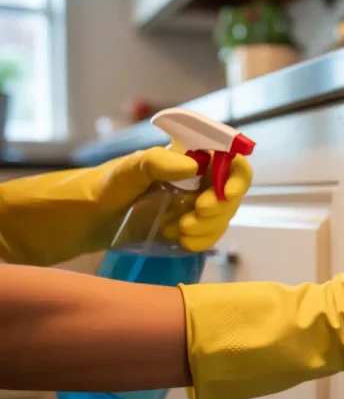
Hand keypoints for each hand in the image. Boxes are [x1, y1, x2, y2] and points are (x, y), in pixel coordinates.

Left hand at [0, 148, 251, 265]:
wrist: (54, 229)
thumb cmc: (80, 196)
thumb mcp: (115, 177)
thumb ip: (153, 165)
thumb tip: (196, 165)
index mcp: (176, 158)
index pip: (226, 157)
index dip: (236, 174)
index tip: (223, 192)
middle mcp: (184, 179)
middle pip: (228, 190)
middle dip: (220, 206)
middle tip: (193, 215)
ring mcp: (179, 205)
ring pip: (219, 216)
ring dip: (209, 227)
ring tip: (181, 231)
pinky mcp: (171, 229)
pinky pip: (202, 235)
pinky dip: (198, 241)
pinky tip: (177, 240)